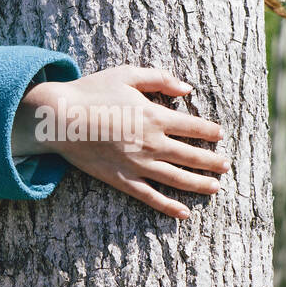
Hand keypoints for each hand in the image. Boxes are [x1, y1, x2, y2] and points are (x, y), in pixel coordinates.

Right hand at [11, 65, 229, 218]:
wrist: (59, 118)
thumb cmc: (92, 91)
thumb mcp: (127, 74)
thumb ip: (159, 78)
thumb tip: (187, 88)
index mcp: (154, 115)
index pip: (193, 126)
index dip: (210, 131)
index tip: (220, 135)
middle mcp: (151, 143)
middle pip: (190, 155)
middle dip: (212, 161)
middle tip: (226, 165)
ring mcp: (137, 164)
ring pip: (176, 178)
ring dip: (199, 184)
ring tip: (215, 187)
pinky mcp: (121, 179)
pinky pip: (150, 196)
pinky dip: (168, 206)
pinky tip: (184, 212)